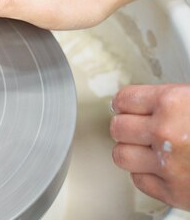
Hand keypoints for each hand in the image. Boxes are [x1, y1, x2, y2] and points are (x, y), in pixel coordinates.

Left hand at [111, 84, 189, 209]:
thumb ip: (175, 101)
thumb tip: (148, 103)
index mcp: (173, 103)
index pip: (124, 100)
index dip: (126, 103)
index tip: (127, 107)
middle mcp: (166, 133)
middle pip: (118, 128)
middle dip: (126, 126)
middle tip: (135, 127)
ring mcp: (168, 165)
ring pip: (122, 156)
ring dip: (131, 151)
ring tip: (144, 148)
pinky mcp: (175, 193)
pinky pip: (140, 181)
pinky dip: (146, 174)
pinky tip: (159, 168)